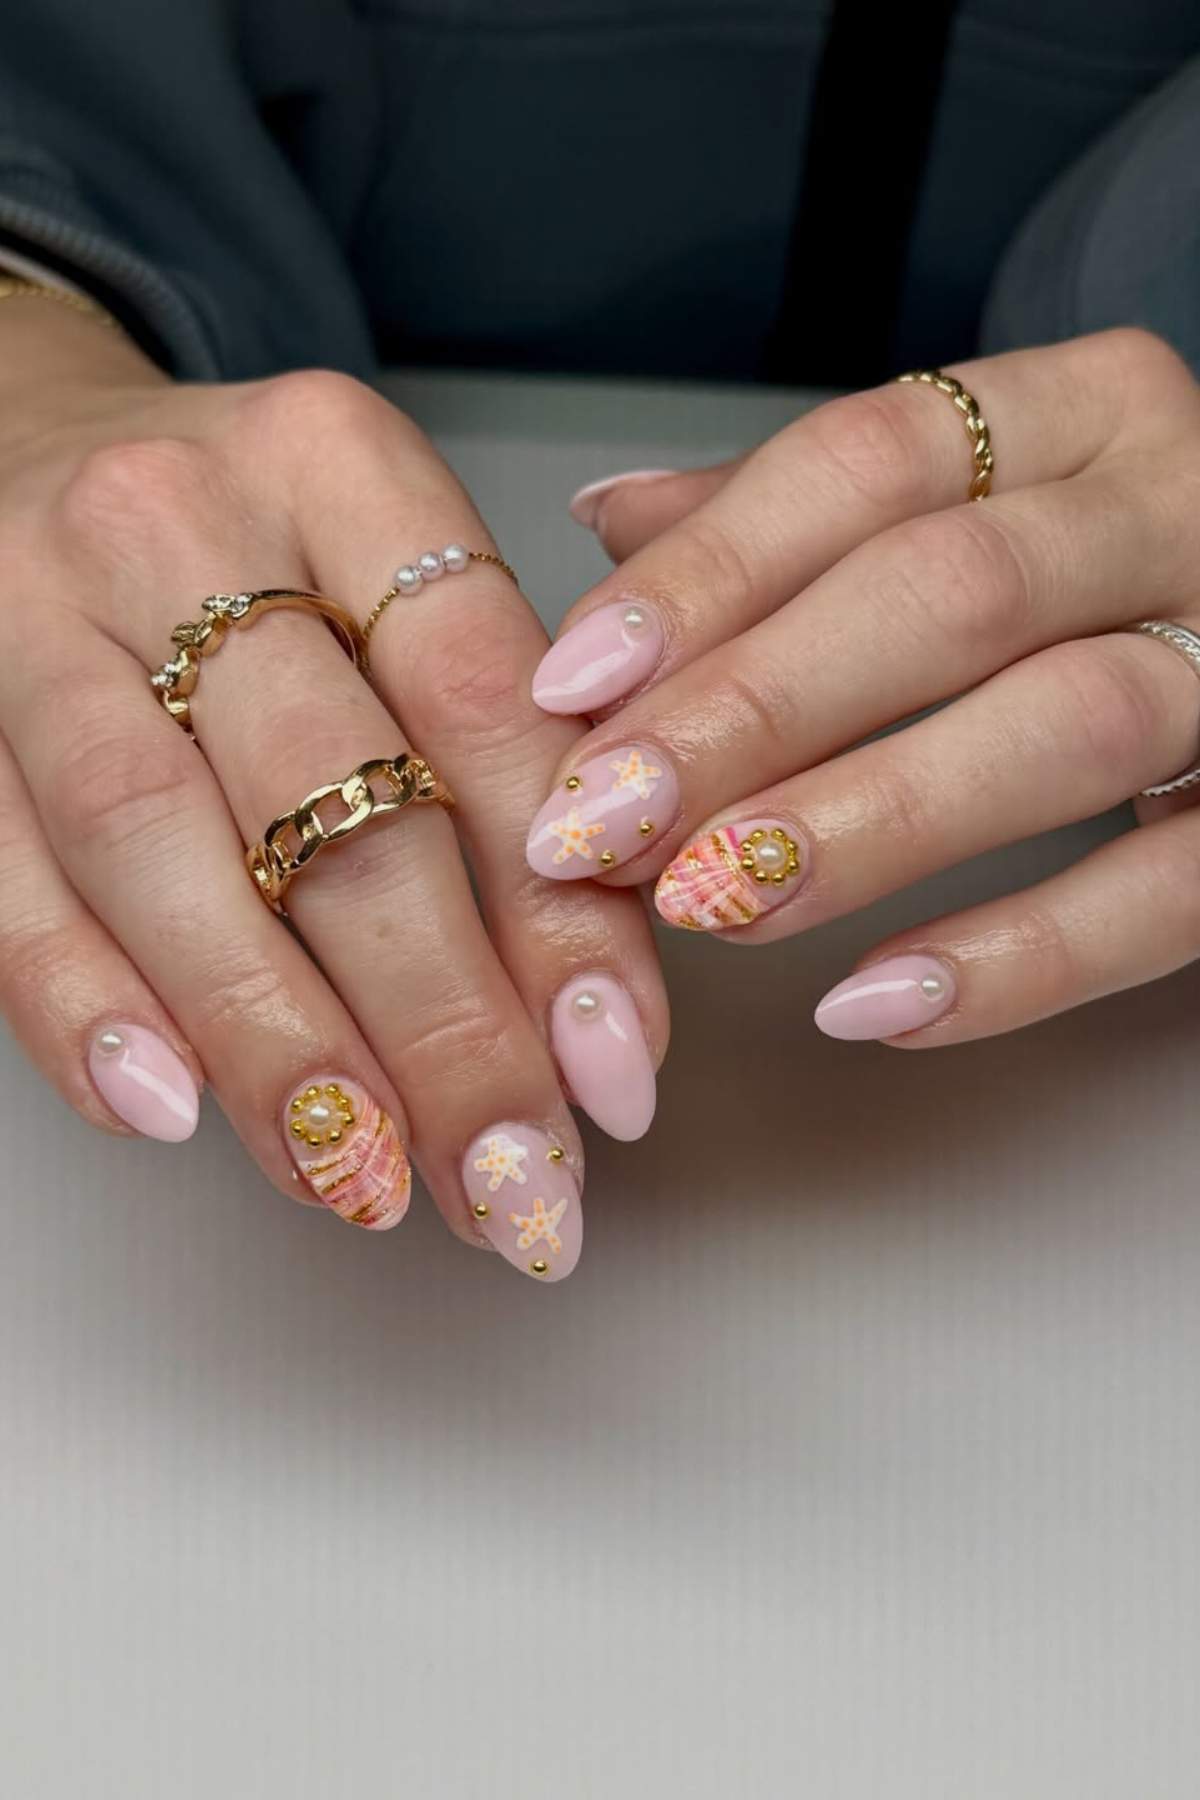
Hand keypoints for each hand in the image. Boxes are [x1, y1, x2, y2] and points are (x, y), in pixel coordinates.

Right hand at [0, 303, 664, 1280]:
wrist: (31, 441)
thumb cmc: (256, 544)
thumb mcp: (399, 582)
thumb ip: (502, 752)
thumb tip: (596, 1008)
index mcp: (338, 465)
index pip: (474, 688)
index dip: (554, 894)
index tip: (613, 1063)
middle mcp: (179, 524)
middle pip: (327, 786)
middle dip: (437, 1013)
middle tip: (512, 1175)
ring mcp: (34, 615)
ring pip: (153, 842)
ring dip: (273, 1036)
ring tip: (369, 1181)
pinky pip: (3, 880)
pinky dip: (88, 1007)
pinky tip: (173, 1114)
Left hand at [526, 329, 1199, 1046]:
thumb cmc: (1106, 572)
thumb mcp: (980, 499)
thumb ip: (803, 518)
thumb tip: (612, 520)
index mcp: (1083, 410)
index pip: (869, 459)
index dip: (710, 576)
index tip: (572, 688)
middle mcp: (1178, 503)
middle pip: (952, 591)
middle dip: (756, 711)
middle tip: (604, 821)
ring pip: (1066, 724)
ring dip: (868, 821)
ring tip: (709, 898)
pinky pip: (1170, 891)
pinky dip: (1022, 954)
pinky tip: (874, 1001)